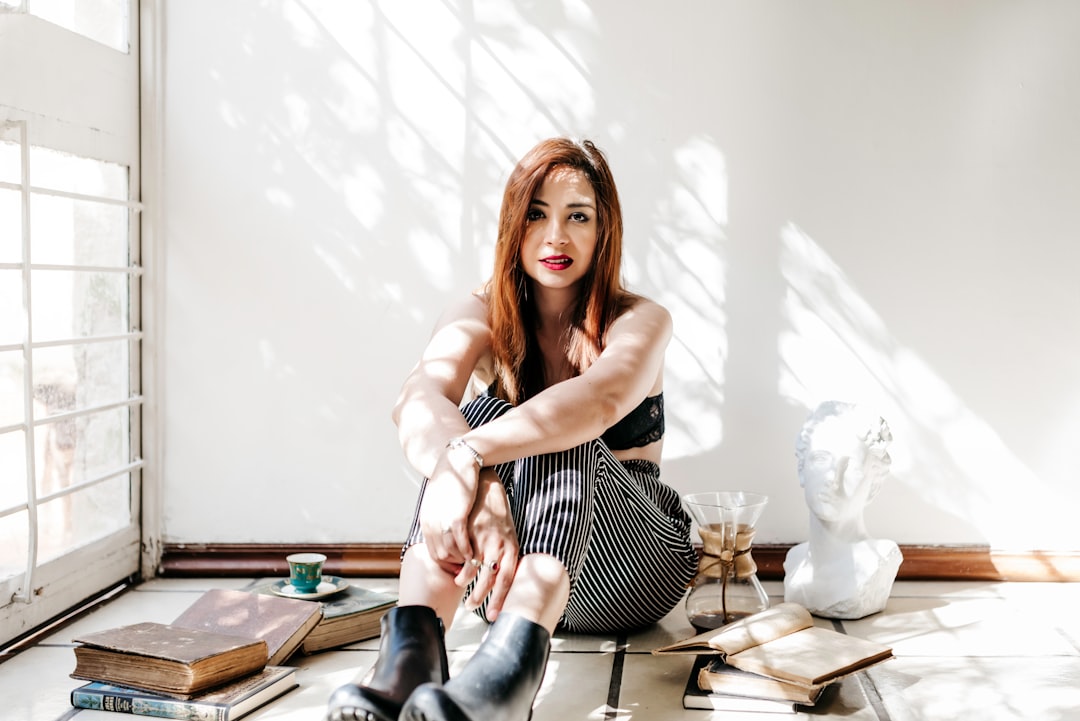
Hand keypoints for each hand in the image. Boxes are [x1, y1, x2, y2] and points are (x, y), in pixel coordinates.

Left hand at [418, 447, 479, 573]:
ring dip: (461, 559)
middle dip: (454, 564)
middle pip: (440, 555)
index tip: (458, 565)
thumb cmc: (452, 481)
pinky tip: (474, 553)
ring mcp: (441, 521)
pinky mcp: (455, 516)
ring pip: (449, 552)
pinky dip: (466, 551)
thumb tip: (444, 529)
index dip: (446, 561)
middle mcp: (430, 524)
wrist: (457, 461)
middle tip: (466, 566)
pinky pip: (460, 542)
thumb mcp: (439, 500)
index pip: (432, 551)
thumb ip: (439, 516)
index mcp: (426, 520)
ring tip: (472, 561)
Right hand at [461, 475, 518, 618]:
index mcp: (512, 548)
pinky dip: (460, 568)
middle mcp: (500, 545)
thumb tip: (501, 578)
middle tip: (472, 608)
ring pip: (475, 570)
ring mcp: (484, 539)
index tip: (493, 616)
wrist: (487, 486)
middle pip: (492, 579)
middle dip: (482, 597)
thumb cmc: (497, 515)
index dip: (500, 600)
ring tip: (461, 590)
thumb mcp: (507, 535)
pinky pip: (464, 556)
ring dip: (467, 584)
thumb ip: (505, 555)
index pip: (508, 580)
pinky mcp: (470, 532)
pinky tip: (456, 575)